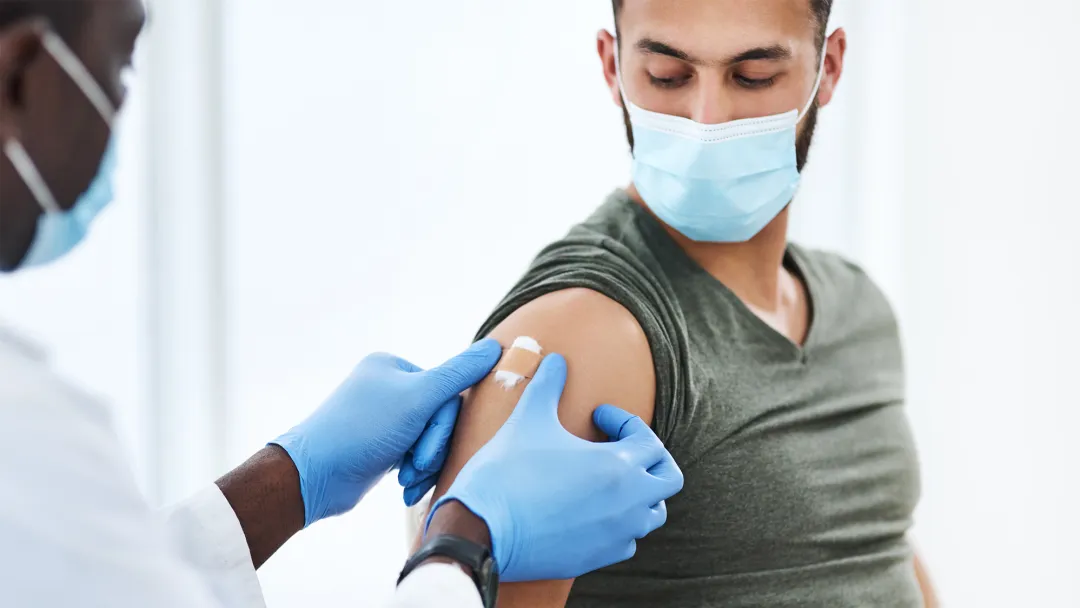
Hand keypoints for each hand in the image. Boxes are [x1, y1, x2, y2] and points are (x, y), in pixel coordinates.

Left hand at [272, 339, 501, 526]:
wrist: (315, 476)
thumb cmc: (363, 430)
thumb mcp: (417, 398)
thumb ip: (459, 374)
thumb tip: (495, 347)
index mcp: (393, 367)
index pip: (445, 391)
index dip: (442, 425)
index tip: (425, 448)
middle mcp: (387, 388)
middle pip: (438, 417)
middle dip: (431, 448)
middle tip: (415, 468)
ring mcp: (383, 419)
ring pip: (429, 440)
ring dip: (423, 464)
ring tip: (407, 481)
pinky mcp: (380, 447)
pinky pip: (414, 455)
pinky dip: (414, 473)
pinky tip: (405, 488)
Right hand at [426, 354, 684, 582]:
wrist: (481, 531)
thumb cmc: (507, 472)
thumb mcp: (528, 418)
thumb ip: (548, 384)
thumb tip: (555, 358)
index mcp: (619, 468)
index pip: (649, 440)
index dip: (624, 421)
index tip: (597, 416)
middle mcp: (628, 505)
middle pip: (668, 479)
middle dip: (650, 457)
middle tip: (619, 445)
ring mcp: (615, 536)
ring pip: (651, 513)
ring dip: (639, 491)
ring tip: (607, 477)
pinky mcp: (596, 559)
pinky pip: (627, 542)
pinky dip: (620, 523)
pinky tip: (592, 509)